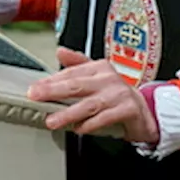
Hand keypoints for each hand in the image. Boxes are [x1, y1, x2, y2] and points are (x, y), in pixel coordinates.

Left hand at [27, 48, 159, 143]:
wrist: (144, 110)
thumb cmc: (116, 94)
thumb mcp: (97, 76)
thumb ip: (77, 64)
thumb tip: (59, 51)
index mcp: (100, 67)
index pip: (72, 72)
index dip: (52, 80)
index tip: (35, 88)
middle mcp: (109, 78)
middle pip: (77, 85)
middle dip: (54, 91)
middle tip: (36, 97)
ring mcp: (119, 94)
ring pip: (89, 104)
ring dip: (68, 113)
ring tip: (52, 120)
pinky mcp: (128, 109)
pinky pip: (105, 118)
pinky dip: (90, 124)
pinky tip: (78, 129)